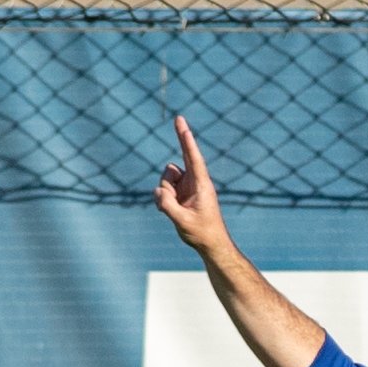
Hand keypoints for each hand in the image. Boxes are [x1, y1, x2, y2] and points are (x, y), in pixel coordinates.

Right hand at [156, 117, 231, 257]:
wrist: (210, 243)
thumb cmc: (202, 232)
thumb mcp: (183, 222)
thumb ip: (168, 206)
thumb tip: (157, 192)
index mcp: (201, 184)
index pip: (192, 157)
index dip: (186, 140)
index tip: (181, 123)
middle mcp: (194, 181)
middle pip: (171, 170)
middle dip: (166, 186)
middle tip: (175, 207)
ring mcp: (187, 185)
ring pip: (165, 179)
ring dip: (165, 194)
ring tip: (176, 211)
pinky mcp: (181, 192)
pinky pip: (164, 188)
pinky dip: (163, 198)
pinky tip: (173, 211)